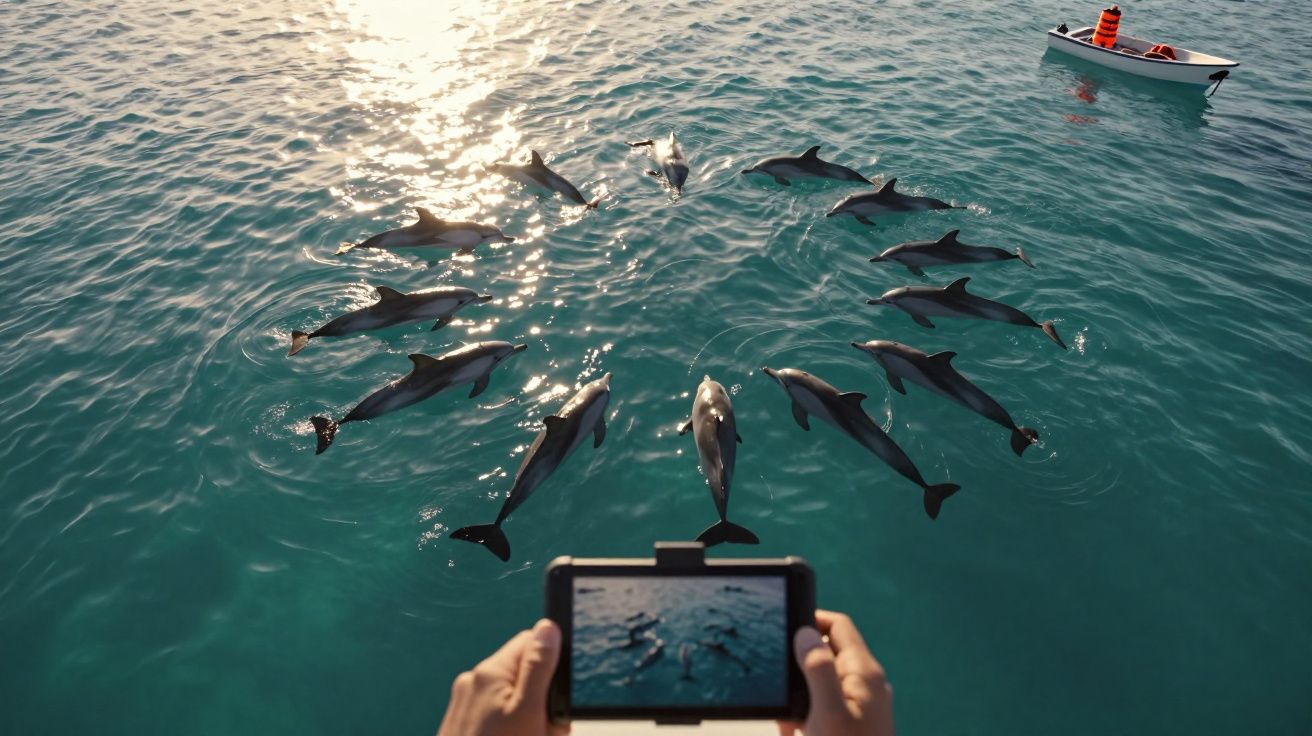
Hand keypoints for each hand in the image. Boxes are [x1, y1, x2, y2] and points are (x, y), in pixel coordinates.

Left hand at [437, 619, 566, 735]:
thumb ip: (539, 666)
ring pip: (514, 700)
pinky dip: (512, 731)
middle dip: (542, 700)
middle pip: (524, 674)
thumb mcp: (528, 712)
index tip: (554, 695)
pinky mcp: (463, 724)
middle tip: (543, 731)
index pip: (532, 642)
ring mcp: (466, 704)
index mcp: (491, 671)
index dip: (552, 666)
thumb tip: (548, 628)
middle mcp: (474, 682)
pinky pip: (498, 718)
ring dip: (529, 720)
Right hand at [777, 610, 894, 735]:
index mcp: (864, 672)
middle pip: (828, 652)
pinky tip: (793, 729)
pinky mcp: (855, 722)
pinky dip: (808, 712)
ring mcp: (862, 703)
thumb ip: (819, 669)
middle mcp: (866, 683)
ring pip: (824, 681)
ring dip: (800, 693)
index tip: (783, 629)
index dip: (811, 620)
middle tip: (777, 684)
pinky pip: (827, 705)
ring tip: (784, 717)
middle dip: (799, 664)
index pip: (838, 626)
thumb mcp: (829, 712)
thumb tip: (806, 633)